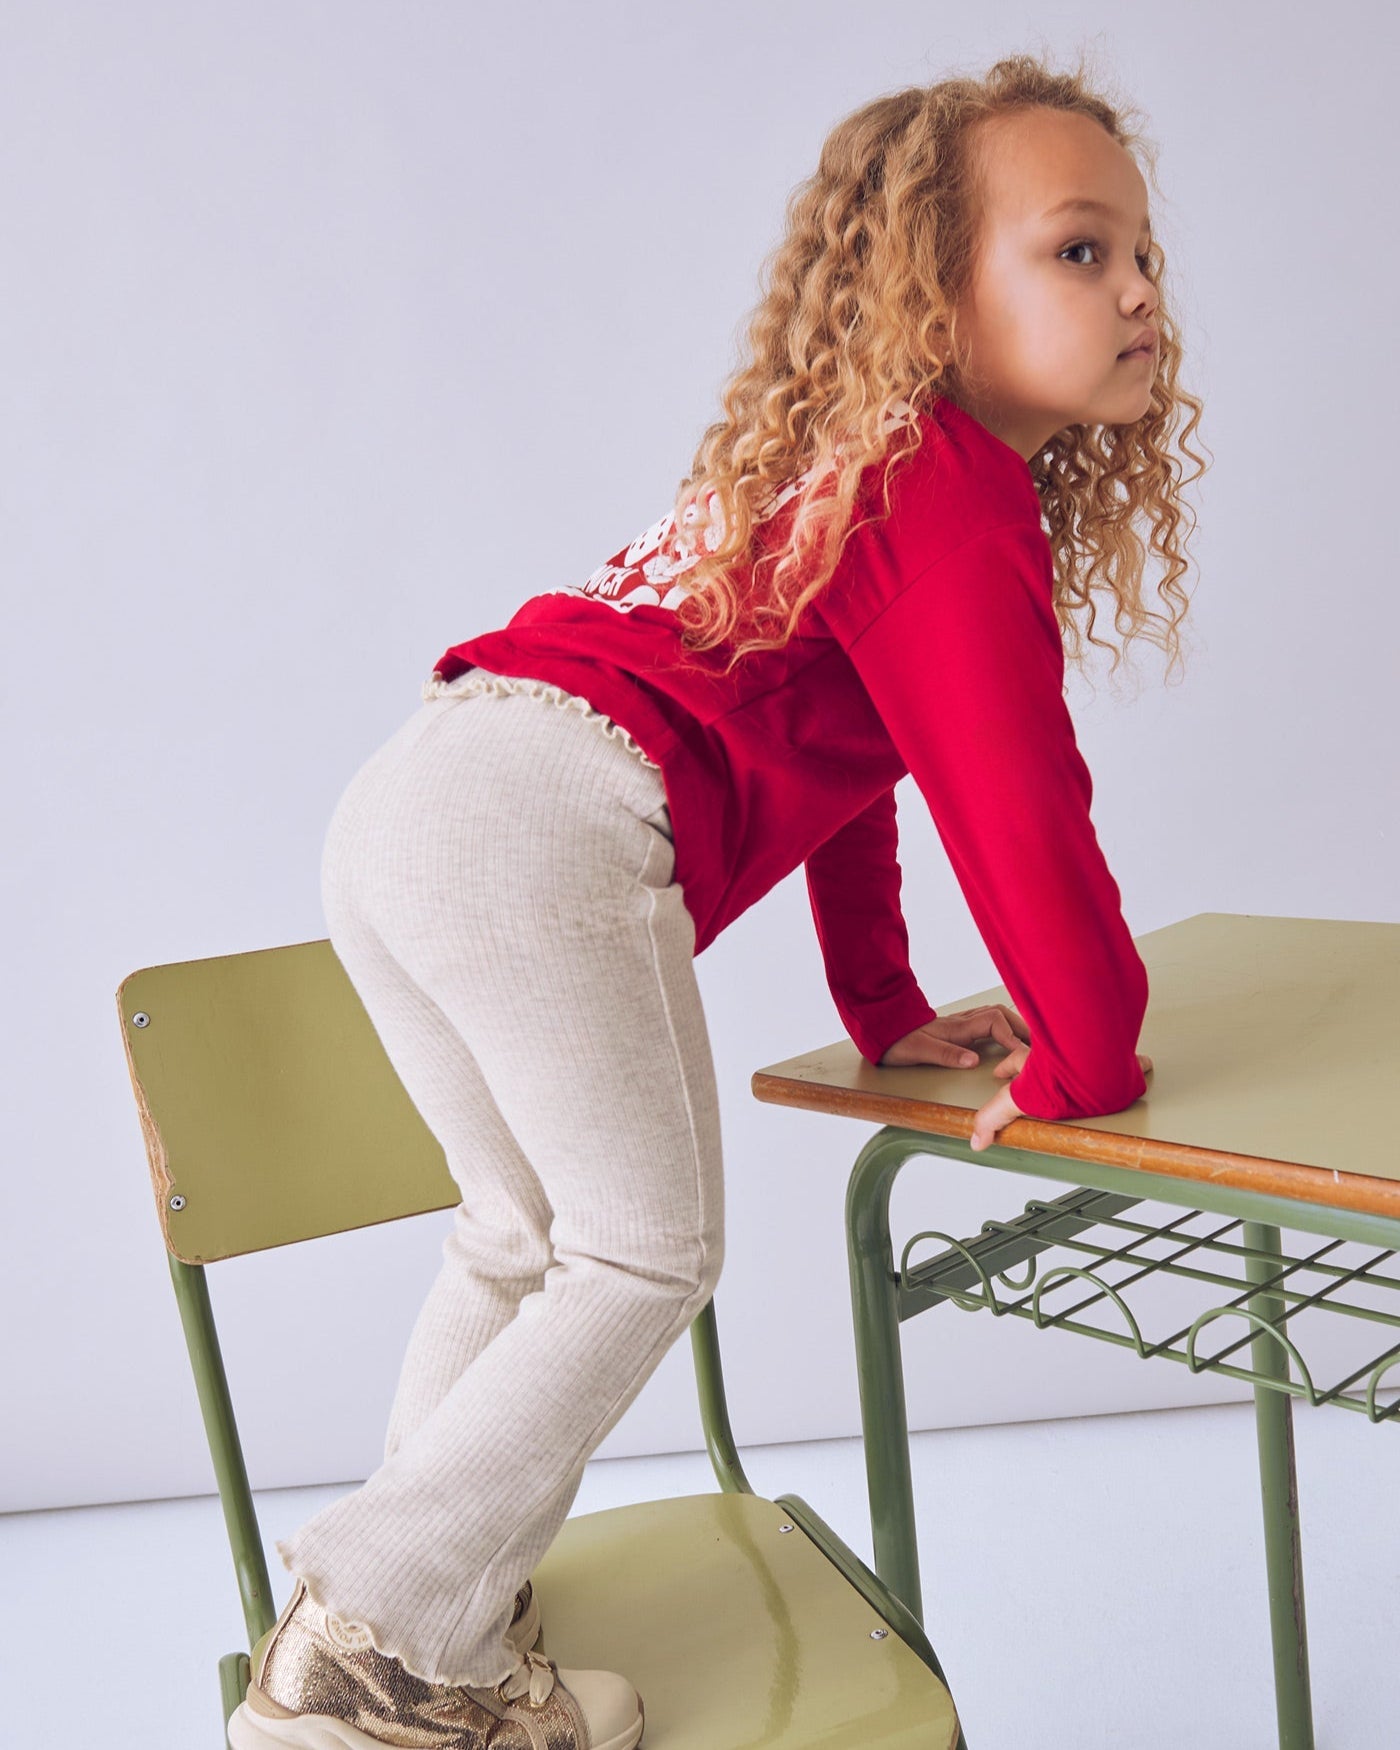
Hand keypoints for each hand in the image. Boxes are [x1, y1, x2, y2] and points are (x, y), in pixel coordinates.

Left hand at [879, 1004, 1030, 1067]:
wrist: (882, 1029)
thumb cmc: (898, 1040)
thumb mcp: (918, 1051)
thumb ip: (946, 1055)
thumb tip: (974, 1060)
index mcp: (957, 1028)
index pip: (994, 1022)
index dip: (1011, 1036)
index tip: (1022, 1054)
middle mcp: (962, 1022)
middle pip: (1000, 1014)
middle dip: (1021, 1027)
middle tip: (1036, 1046)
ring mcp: (961, 1023)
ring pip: (995, 1015)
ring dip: (1014, 1025)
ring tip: (1029, 1042)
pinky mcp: (958, 1028)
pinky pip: (988, 1021)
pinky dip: (1003, 1027)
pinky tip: (1008, 1039)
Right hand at [971, 1049, 1153, 1151]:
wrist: (1093, 1066)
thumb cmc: (1059, 1077)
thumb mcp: (1017, 1101)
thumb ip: (994, 1119)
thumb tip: (976, 1140)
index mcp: (1036, 1062)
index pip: (1014, 1062)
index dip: (1006, 1068)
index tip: (1001, 1072)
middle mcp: (1062, 1054)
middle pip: (1049, 1052)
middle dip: (1045, 1055)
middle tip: (1048, 1062)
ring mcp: (1089, 1054)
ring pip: (1087, 1051)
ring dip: (1087, 1056)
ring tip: (1092, 1065)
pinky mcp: (1116, 1060)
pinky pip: (1131, 1059)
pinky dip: (1136, 1062)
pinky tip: (1143, 1065)